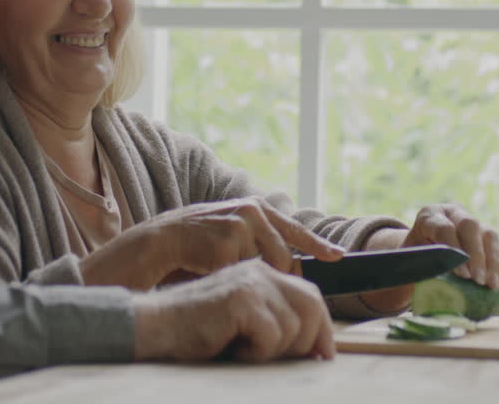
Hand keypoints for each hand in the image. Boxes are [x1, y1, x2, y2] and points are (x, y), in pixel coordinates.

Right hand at [80, 197, 344, 289]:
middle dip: (281, 277)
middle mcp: (253, 212)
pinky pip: (245, 274)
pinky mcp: (228, 242)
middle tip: (267, 289)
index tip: (337, 256)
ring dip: (254, 278)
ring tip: (229, 274)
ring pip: (267, 267)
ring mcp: (241, 225)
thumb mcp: (234, 233)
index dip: (317, 245)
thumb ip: (260, 241)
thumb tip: (293, 265)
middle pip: (285, 256)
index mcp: (257, 209)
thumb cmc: (200, 244)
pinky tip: (214, 272)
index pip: (295, 229)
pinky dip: (234, 280)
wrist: (162, 240)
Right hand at [131, 259, 335, 362]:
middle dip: (311, 340)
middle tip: (297, 360)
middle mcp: (261, 271)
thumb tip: (317, 347)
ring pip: (294, 326)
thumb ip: (275, 320)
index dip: (323, 327)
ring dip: (273, 350)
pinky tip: (233, 348)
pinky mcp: (242, 298)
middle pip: (312, 305)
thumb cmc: (198, 329)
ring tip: (245, 349)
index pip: (310, 295)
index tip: (324, 354)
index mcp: (263, 273)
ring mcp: (252, 282)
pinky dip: (256, 352)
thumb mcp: (245, 321)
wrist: (158, 324)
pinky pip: (271, 335)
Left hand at [359, 202, 498, 312]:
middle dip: (476, 255)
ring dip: (493, 262)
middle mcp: (454, 214)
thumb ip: (422, 269)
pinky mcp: (488, 238)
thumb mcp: (412, 261)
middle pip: (471, 226)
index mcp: (431, 216)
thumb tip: (439, 291)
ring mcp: (474, 224)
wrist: (422, 253)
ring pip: (490, 235)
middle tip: (478, 281)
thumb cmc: (415, 258)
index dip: (454, 250)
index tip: (462, 275)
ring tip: (492, 286)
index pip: (445, 228)